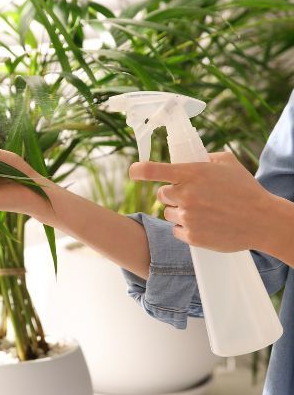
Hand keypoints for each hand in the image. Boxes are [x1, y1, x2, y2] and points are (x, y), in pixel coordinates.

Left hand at [129, 151, 279, 252]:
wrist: (262, 221)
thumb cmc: (245, 189)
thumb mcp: (227, 162)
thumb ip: (203, 158)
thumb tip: (189, 159)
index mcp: (191, 174)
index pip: (153, 171)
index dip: (139, 171)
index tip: (132, 172)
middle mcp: (186, 195)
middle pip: (161, 194)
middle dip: (172, 194)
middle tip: (191, 196)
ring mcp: (187, 217)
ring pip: (168, 213)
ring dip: (179, 212)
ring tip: (203, 211)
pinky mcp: (191, 237)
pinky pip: (176, 230)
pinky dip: (185, 228)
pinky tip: (204, 224)